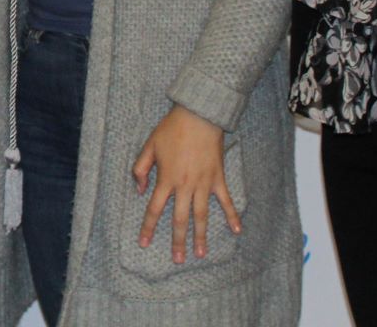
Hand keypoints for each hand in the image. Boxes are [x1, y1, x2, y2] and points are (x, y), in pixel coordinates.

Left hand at [132, 105, 241, 263]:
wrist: (198, 116)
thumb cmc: (171, 129)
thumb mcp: (149, 146)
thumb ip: (141, 169)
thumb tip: (139, 191)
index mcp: (166, 179)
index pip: (154, 208)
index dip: (148, 227)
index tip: (144, 243)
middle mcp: (185, 185)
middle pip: (180, 219)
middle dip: (177, 241)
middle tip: (177, 260)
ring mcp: (203, 184)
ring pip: (201, 215)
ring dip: (201, 236)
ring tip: (201, 254)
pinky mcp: (218, 178)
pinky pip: (226, 200)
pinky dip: (232, 216)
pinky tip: (237, 231)